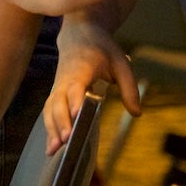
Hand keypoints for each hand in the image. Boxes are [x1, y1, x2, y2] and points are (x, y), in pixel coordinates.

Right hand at [43, 19, 139, 152]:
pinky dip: (49, 128)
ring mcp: (57, 86)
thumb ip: (129, 88)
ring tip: (54, 151)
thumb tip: (136, 113)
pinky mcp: (55, 93)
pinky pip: (49, 111)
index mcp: (81, 68)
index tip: (77, 115)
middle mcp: (64, 79)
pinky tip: (51, 147)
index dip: (75, 100)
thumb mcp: (122, 63)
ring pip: (50, 109)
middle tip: (66, 141)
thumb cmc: (102, 49)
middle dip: (61, 122)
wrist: (78, 34)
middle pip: (58, 102)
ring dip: (51, 129)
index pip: (75, 86)